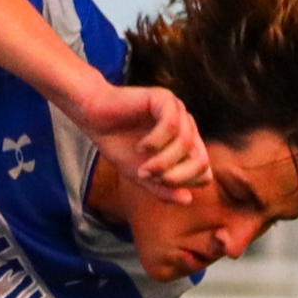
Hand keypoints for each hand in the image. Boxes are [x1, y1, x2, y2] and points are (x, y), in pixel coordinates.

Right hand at [66, 77, 209, 200]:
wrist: (94, 117)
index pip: (203, 172)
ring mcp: (178, 111)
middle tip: (153, 178)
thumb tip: (188, 199)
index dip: (183, 183)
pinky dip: (155, 141)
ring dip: (163, 161)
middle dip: (178, 176)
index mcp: (186, 146)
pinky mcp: (163, 98)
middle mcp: (187, 128)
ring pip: (185, 143)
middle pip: (201, 160)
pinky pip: (171, 124)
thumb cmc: (118, 144)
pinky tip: (140, 147)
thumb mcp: (140, 174)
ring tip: (142, 167)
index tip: (155, 183)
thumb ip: (162, 188)